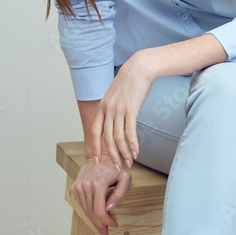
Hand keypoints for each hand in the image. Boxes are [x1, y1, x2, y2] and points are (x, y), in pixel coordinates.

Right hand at [70, 154, 130, 234]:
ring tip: (103, 226)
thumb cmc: (114, 168)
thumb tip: (109, 208)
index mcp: (98, 184)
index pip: (99, 211)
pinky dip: (89, 211)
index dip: (106, 222)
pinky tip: (96, 214)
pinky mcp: (75, 187)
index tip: (114, 226)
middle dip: (100, 226)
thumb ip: (120, 194)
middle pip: (92, 214)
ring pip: (86, 211)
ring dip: (94, 220)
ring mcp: (78, 187)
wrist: (99, 155)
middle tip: (107, 234)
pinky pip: (82, 205)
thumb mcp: (125, 179)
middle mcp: (86, 186)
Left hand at [88, 51, 156, 167]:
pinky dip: (132, 144)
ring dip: (123, 153)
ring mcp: (118, 110)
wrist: (141, 68)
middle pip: (105, 138)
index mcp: (102, 107)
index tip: (96, 160)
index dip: (94, 147)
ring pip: (117, 138)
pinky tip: (136, 152)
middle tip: (114, 167)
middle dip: (110, 155)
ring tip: (129, 163)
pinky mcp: (131, 109)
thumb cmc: (130, 82)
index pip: (95, 132)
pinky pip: (129, 132)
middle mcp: (107, 110)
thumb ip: (112, 108)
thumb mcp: (116, 96)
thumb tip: (113, 121)